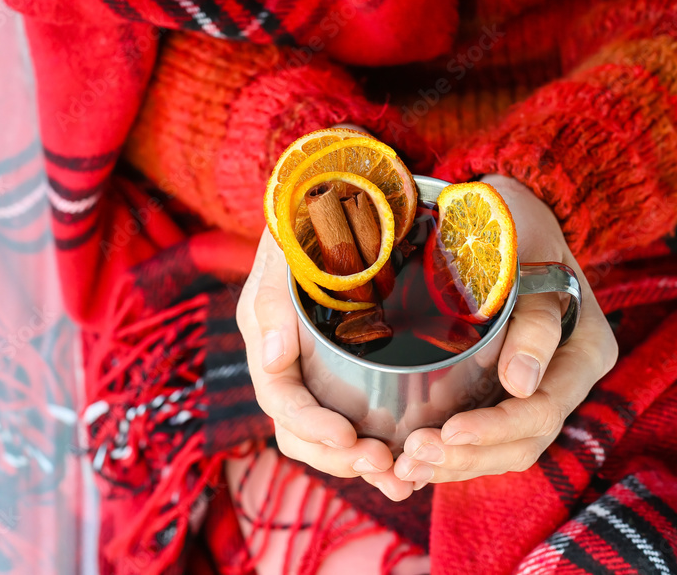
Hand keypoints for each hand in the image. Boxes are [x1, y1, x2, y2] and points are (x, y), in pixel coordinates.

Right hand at [237, 230, 416, 500]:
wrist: (341, 197)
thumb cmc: (312, 220)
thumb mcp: (287, 247)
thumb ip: (272, 297)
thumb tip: (271, 353)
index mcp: (268, 339)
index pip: (280, 400)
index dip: (311, 427)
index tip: (350, 439)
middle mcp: (288, 363)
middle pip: (301, 433)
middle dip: (341, 458)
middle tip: (387, 468)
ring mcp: (316, 371)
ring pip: (328, 437)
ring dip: (361, 464)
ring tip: (404, 480)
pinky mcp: (346, 372)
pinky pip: (355, 420)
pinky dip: (378, 446)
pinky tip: (409, 464)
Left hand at [393, 174, 617, 487]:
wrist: (504, 217)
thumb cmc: (515, 226)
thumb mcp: (528, 251)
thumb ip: (534, 315)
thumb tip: (521, 384)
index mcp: (587, 349)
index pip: (543, 409)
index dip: (495, 429)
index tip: (447, 432)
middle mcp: (567, 379)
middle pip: (524, 441)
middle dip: (466, 457)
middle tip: (410, 457)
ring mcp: (539, 391)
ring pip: (503, 450)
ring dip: (454, 465)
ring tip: (404, 467)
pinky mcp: (506, 394)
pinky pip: (484, 439)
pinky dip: (450, 455)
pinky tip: (411, 462)